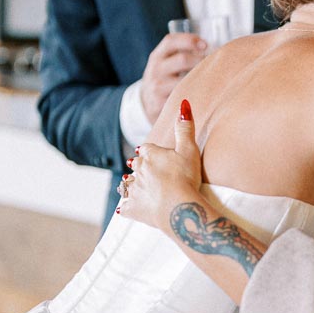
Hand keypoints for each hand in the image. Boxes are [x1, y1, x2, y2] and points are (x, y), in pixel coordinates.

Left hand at [119, 100, 202, 230]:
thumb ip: (185, 128)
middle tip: (144, 169)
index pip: (146, 149)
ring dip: (129, 184)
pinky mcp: (133, 209)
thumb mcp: (189, 150)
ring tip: (131, 184)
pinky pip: (125, 207)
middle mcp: (138, 171)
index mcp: (149, 155)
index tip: (153, 154)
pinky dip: (125, 207)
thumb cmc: (186, 178)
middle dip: (139, 166)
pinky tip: (124, 208)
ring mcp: (134, 190)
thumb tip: (184, 103)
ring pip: (127, 184)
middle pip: (135, 166)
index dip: (150, 152)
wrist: (179, 208)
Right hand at [139, 33, 206, 123]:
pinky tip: (203, 95)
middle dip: (201, 60)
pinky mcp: (161, 104)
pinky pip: (183, 98)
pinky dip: (195, 95)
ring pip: (184, 81)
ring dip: (200, 79)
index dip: (189, 40)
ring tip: (212, 80)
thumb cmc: (164, 80)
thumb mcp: (165, 64)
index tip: (205, 44)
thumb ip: (181, 54)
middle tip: (213, 64)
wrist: (146, 105)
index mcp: (157, 56)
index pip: (170, 41)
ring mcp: (157, 87)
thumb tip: (209, 48)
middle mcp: (156, 69)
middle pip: (182, 59)